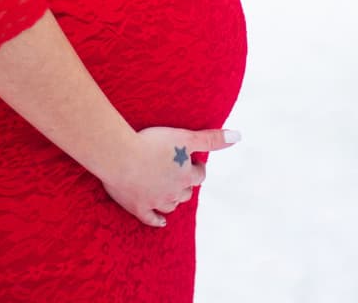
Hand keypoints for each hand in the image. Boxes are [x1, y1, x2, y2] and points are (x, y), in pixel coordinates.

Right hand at [100, 126, 240, 227]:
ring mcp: (155, 202)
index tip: (190, 160)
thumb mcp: (185, 137)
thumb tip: (237, 136)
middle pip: (186, 193)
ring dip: (173, 200)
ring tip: (170, 192)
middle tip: (178, 173)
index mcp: (186, 175)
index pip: (199, 175)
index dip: (196, 167)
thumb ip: (211, 139)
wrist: (120, 156)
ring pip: (171, 205)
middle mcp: (174, 192)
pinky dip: (157, 220)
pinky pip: (151, 219)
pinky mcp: (138, 207)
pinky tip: (161, 221)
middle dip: (185, 184)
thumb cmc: (152, 143)